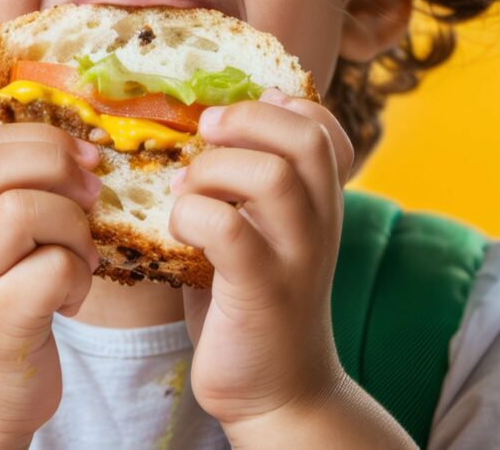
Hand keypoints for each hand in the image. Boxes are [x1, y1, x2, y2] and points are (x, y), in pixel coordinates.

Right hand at [0, 122, 102, 445]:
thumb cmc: (0, 306)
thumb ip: (18, 193)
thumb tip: (83, 150)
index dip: (44, 137)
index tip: (85, 156)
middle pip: (0, 164)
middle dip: (59, 166)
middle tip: (93, 194)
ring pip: (27, 209)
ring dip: (74, 227)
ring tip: (80, 257)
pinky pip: (55, 267)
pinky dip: (79, 276)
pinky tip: (70, 298)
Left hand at [168, 87, 353, 429]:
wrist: (279, 393)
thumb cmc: (250, 304)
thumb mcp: (256, 233)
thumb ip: (242, 187)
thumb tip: (201, 128)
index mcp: (317, 202)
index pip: (323, 126)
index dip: (279, 107)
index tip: (232, 121)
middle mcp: (319, 223)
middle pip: (305, 138)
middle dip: (244, 121)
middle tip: (202, 136)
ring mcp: (296, 256)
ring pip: (272, 176)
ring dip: (212, 170)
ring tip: (185, 192)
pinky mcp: (263, 291)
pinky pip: (228, 229)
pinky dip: (192, 216)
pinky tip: (177, 231)